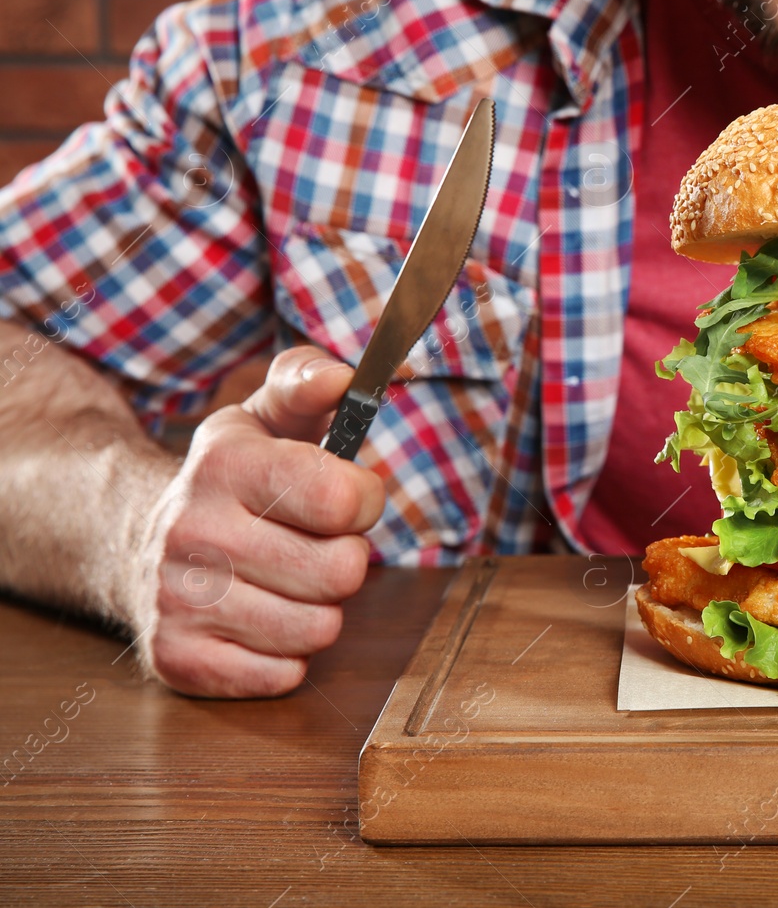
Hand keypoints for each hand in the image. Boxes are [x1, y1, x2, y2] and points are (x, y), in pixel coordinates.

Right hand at [135, 347, 385, 696]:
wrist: (135, 539)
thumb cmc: (231, 479)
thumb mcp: (266, 415)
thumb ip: (309, 382)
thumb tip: (344, 378)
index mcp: (224, 464)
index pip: (343, 499)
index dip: (364, 501)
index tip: (347, 497)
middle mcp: (192, 531)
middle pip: (341, 572)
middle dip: (345, 559)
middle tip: (314, 544)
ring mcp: (178, 599)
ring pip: (317, 629)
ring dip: (319, 609)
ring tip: (288, 581)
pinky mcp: (176, 658)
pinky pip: (280, 677)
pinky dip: (286, 655)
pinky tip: (262, 619)